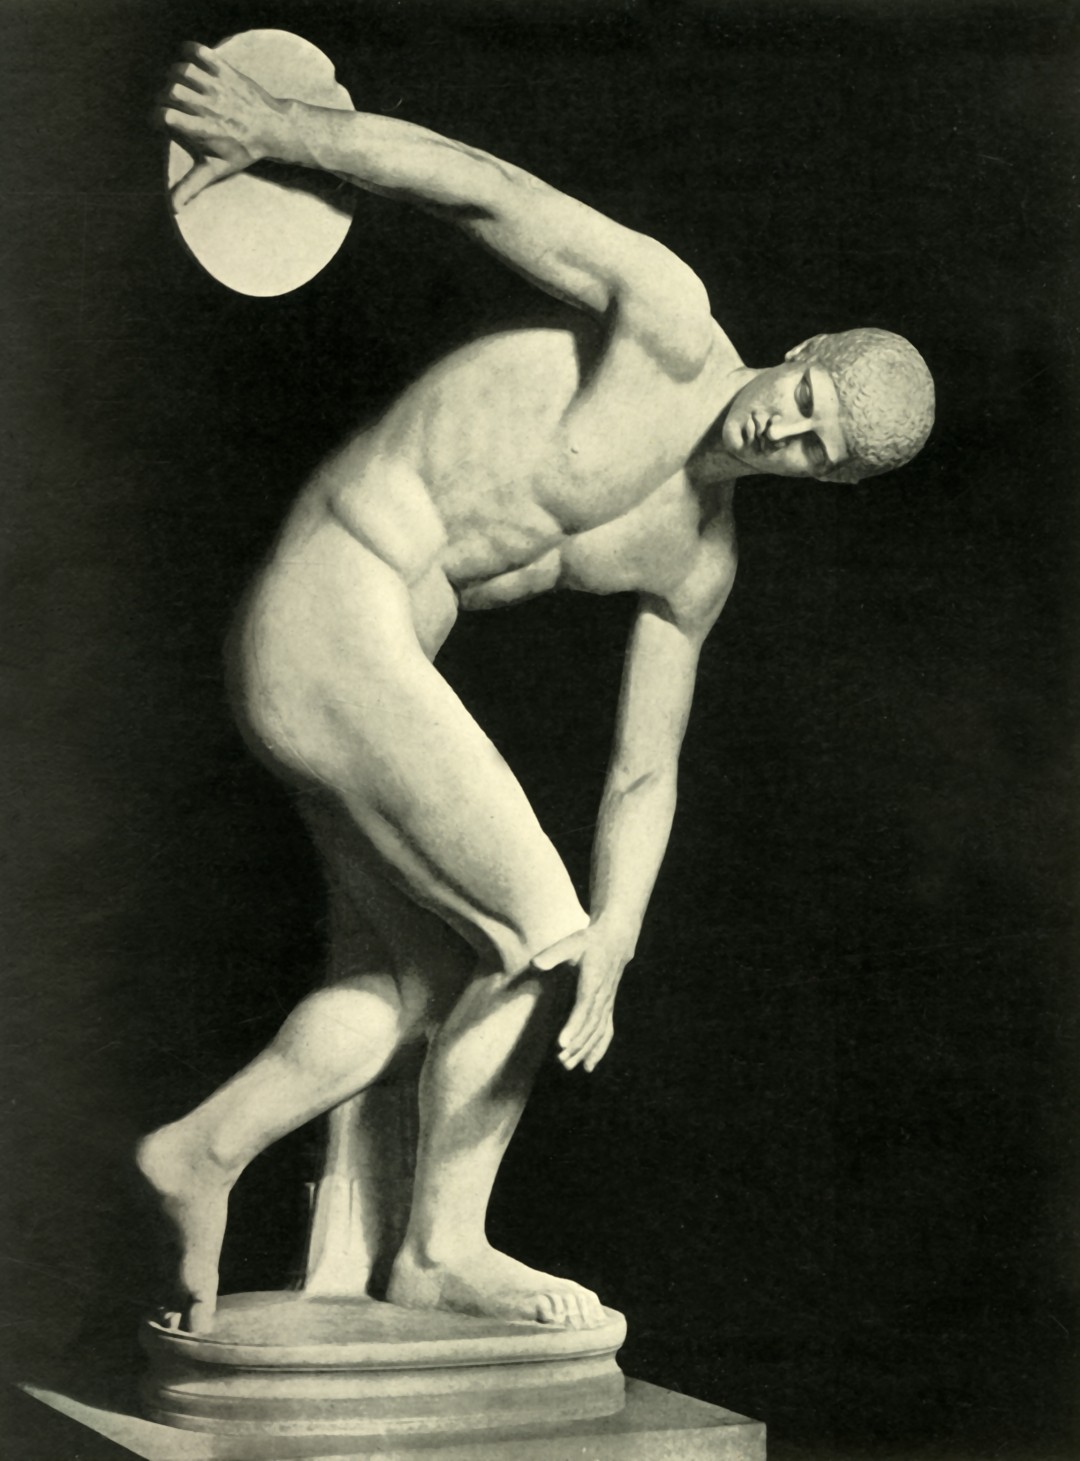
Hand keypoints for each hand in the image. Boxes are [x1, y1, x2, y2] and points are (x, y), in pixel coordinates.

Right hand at [160, 43, 289, 210]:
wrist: (272, 128)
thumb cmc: (242, 150)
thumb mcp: (216, 170)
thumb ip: (192, 186)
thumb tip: (173, 209)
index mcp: (204, 130)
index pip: (168, 117)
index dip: (156, 117)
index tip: (160, 122)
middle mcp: (210, 107)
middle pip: (172, 90)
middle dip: (163, 95)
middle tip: (170, 103)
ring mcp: (218, 86)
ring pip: (183, 69)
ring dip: (174, 75)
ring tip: (179, 86)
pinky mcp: (225, 70)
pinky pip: (200, 52)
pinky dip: (189, 51)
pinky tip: (188, 63)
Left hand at [557, 924, 633, 1073]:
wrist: (616, 940)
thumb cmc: (589, 941)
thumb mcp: (572, 942)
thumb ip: (553, 954)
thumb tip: (535, 963)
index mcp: (593, 981)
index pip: (583, 1007)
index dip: (573, 1026)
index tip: (562, 1043)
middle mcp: (603, 996)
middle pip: (591, 1025)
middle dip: (577, 1045)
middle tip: (559, 1060)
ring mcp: (608, 1004)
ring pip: (598, 1032)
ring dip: (584, 1051)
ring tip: (568, 1066)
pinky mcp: (609, 1008)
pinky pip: (606, 1032)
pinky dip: (599, 1050)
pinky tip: (589, 1066)